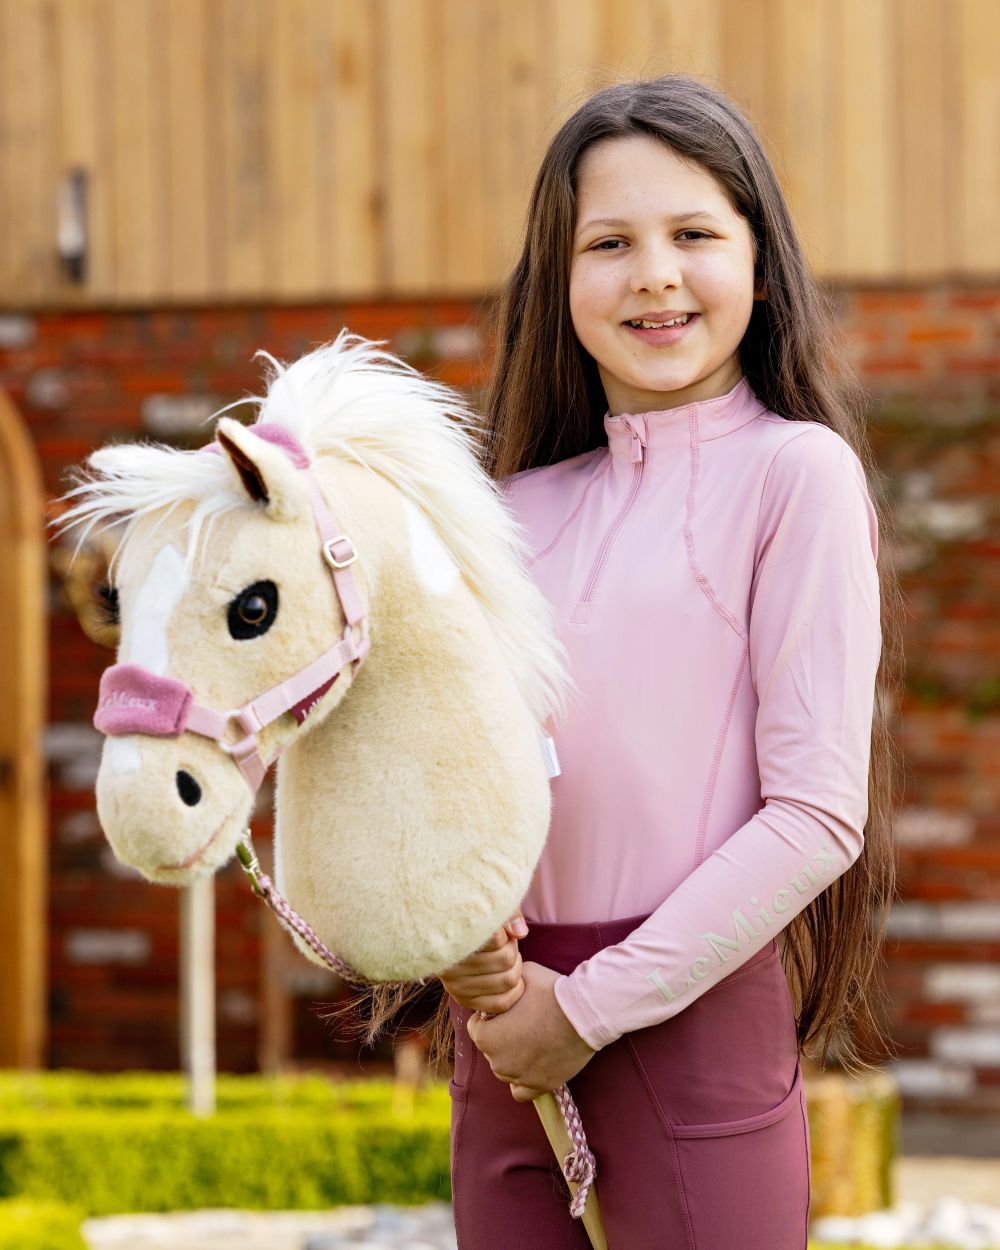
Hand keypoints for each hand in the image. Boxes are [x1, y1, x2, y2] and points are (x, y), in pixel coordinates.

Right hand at [438, 912, 528, 1014]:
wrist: (451, 936)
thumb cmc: (474, 919)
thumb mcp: (489, 908)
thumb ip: (508, 915)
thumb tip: (520, 933)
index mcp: (453, 939)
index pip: (496, 939)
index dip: (506, 935)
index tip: (501, 931)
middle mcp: (450, 966)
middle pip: (505, 960)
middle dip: (512, 950)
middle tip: (507, 944)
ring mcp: (455, 987)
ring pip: (507, 980)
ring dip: (515, 968)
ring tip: (506, 958)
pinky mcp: (464, 1000)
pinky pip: (501, 1003)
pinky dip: (515, 991)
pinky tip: (510, 976)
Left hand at [466, 961, 595, 1101]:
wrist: (583, 1014)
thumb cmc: (550, 992)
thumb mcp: (521, 975)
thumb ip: (505, 984)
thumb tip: (501, 983)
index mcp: (485, 1036)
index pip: (476, 1027)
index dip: (490, 1016)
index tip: (506, 1010)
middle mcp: (496, 1061)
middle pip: (491, 1049)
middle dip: (501, 1036)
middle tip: (523, 1022)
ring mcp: (518, 1076)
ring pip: (505, 1069)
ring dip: (513, 1057)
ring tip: (533, 1040)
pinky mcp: (539, 1086)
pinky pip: (521, 1091)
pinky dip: (523, 1081)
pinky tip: (532, 1065)